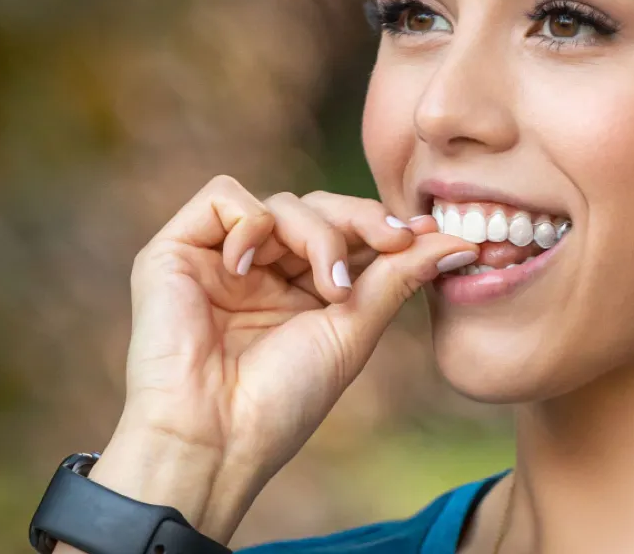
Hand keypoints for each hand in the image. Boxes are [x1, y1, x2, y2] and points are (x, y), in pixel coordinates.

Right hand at [93, 176, 477, 541]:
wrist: (214, 439)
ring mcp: (220, 254)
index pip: (342, 232)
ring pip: (281, 203)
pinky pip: (223, 195)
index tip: (427, 232)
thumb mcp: (351, 331)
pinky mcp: (177, 247)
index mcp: (296, 288)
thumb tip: (456, 242)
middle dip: (360, 221)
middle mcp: (260, 266)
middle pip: (316, 208)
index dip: (381, 224)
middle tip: (394, 242)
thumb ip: (396, 277)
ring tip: (329, 286)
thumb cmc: (282, 400)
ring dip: (316, 234)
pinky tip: (248, 268)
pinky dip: (250, 223)